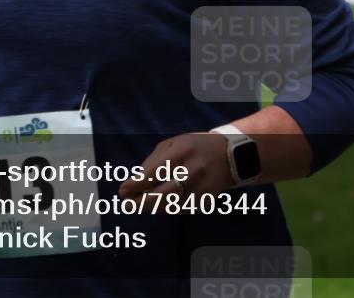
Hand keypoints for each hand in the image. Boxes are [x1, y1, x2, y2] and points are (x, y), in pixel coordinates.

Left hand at [118, 132, 232, 201]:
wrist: (231, 155)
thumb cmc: (195, 147)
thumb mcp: (174, 143)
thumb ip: (154, 160)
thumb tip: (135, 181)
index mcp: (182, 151)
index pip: (154, 171)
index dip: (136, 184)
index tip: (122, 191)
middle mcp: (193, 170)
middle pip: (163, 193)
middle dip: (141, 201)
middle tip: (127, 205)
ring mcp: (202, 186)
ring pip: (172, 205)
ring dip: (153, 207)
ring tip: (141, 205)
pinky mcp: (207, 199)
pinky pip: (183, 209)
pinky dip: (169, 209)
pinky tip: (160, 206)